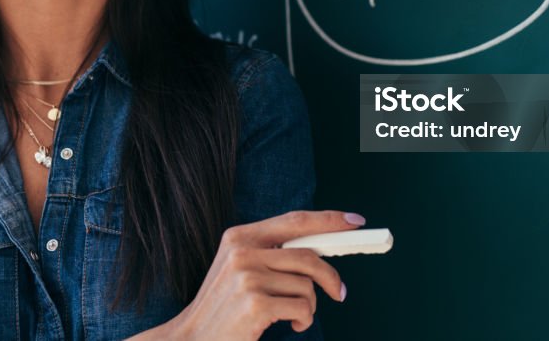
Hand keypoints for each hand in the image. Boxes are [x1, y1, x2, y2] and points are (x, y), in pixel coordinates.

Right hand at [168, 210, 364, 340]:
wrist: (194, 337)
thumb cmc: (225, 305)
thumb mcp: (241, 268)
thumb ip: (273, 253)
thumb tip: (322, 247)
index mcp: (240, 237)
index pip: (294, 220)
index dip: (328, 219)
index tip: (355, 221)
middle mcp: (243, 252)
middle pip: (308, 255)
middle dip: (330, 275)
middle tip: (340, 292)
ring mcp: (248, 278)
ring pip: (307, 285)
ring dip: (310, 305)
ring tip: (295, 315)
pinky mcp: (255, 304)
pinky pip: (302, 307)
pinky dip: (305, 319)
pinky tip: (293, 324)